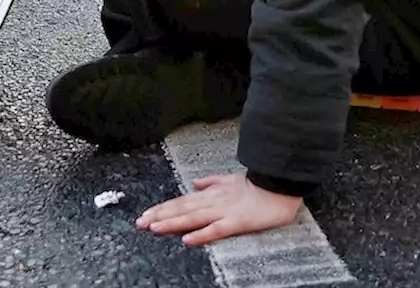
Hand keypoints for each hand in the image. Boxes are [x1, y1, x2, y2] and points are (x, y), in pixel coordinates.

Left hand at [136, 173, 302, 246]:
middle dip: (160, 216)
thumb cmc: (258, 184)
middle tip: (140, 223)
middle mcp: (213, 201)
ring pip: (193, 217)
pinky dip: (201, 234)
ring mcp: (224, 211)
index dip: (163, 207)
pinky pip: (216, 229)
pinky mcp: (237, 221)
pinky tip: (187, 240)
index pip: (182, 201)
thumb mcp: (230, 179)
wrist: (280, 183)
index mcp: (212, 193)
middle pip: (182, 209)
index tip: (146, 214)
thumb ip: (211, 182)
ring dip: (172, 223)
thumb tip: (195, 183)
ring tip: (154, 228)